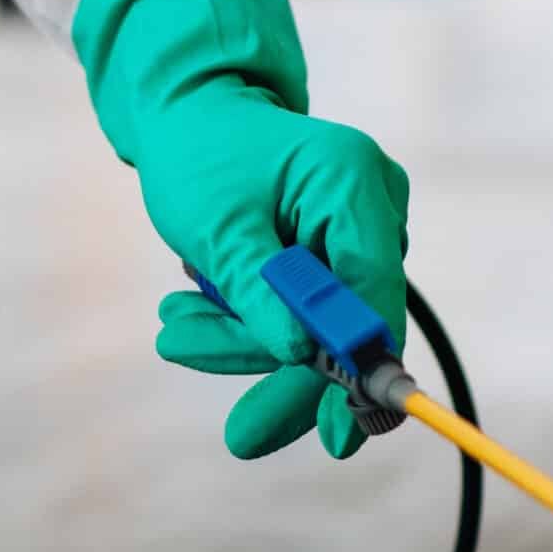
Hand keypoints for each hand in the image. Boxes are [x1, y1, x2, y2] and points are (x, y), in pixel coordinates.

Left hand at [71, 0, 410, 460]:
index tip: (339, 437)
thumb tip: (304, 358)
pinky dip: (252, 326)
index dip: (361, 374)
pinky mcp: (337, 251)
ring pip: (319, 328)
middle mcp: (373, 206)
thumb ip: (262, 294)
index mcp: (353, 184)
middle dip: (281, 369)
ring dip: (247, 344)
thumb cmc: (198, 158)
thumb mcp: (217, 230)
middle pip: (350, 326)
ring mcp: (360, 230)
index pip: (375, 297)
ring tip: (177, 329)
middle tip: (239, 435)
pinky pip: (303, 312)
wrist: (189, 114)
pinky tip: (194, 318)